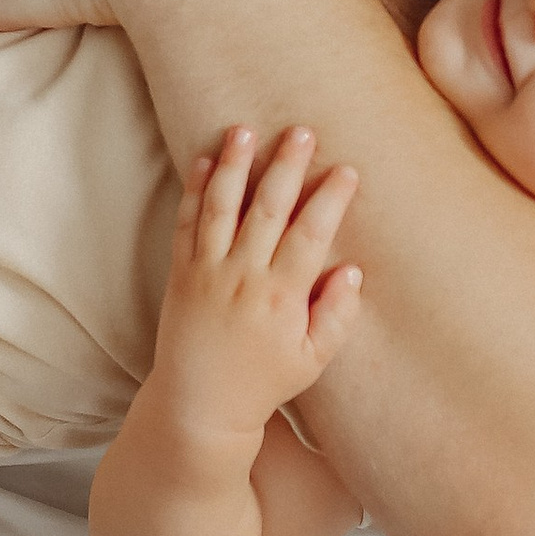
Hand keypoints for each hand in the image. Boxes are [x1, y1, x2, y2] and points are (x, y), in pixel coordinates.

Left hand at [149, 126, 363, 436]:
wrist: (199, 405)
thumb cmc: (263, 382)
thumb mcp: (313, 360)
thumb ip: (337, 316)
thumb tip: (353, 270)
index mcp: (281, 297)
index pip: (311, 235)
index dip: (330, 200)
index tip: (347, 171)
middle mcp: (243, 277)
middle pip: (268, 209)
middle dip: (287, 166)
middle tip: (302, 131)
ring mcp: (208, 272)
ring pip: (222, 207)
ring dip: (236, 165)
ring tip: (246, 130)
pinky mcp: (181, 273)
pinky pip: (187, 224)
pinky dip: (195, 191)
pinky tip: (206, 161)